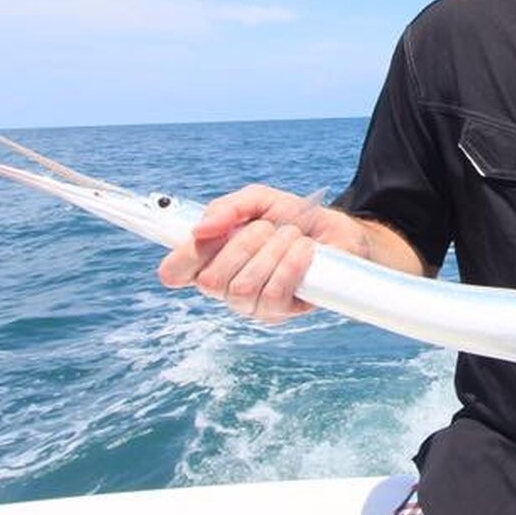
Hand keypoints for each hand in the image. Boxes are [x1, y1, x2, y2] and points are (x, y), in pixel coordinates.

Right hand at [157, 185, 369, 322]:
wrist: (339, 232)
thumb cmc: (294, 219)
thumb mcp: (260, 201)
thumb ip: (228, 208)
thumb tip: (200, 229)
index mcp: (212, 259)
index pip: (176, 271)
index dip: (181, 259)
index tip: (202, 237)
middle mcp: (226, 286)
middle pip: (211, 280)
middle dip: (244, 245)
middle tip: (269, 228)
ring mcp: (251, 305)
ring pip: (242, 289)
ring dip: (272, 253)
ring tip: (292, 237)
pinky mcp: (278, 313)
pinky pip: (273, 297)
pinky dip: (290, 267)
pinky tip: (304, 251)